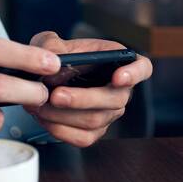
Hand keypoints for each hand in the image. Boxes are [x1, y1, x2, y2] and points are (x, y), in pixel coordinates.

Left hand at [22, 30, 153, 146]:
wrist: (44, 80)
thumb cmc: (55, 57)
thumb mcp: (50, 43)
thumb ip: (51, 46)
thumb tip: (50, 59)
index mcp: (118, 62)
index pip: (142, 68)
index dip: (135, 73)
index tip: (119, 78)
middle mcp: (120, 90)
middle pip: (114, 99)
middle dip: (83, 99)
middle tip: (56, 95)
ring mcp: (109, 113)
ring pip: (95, 120)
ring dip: (64, 115)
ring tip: (40, 105)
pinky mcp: (95, 132)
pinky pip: (83, 138)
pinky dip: (61, 130)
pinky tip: (44, 119)